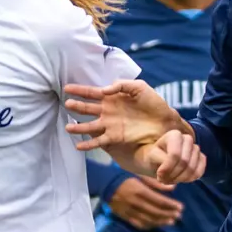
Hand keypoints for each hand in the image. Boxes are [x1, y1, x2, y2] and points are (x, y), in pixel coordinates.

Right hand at [65, 79, 184, 148]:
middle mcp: (108, 111)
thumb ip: (122, 85)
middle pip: (87, 109)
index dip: (80, 90)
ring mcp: (110, 125)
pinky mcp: (115, 137)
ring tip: (68, 127)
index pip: (92, 93)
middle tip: (67, 104)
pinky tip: (78, 146)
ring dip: (78, 127)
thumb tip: (104, 90)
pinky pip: (99, 141)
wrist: (165, 121)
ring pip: (89, 126)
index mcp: (112, 98)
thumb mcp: (139, 87)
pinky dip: (88, 145)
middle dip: (76, 106)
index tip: (67, 88)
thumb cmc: (153, 102)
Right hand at [107, 177, 183, 229]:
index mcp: (141, 191)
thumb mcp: (141, 176)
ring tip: (171, 222)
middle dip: (169, 214)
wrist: (106, 185)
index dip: (171, 205)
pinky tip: (157, 225)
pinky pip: (139, 224)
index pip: (160, 201)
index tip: (181, 207)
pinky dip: (150, 226)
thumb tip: (173, 188)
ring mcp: (130, 211)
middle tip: (178, 216)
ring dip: (162, 222)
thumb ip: (157, 183)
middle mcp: (136, 203)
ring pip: (149, 220)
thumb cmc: (126, 178)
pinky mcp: (125, 217)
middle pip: (156, 212)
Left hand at [135, 129, 205, 184]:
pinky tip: (179, 179)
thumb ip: (159, 159)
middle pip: (184, 163)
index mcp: (174, 135)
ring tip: (169, 179)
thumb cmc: (152, 157)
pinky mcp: (201, 158)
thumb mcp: (150, 157)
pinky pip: (199, 172)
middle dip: (173, 176)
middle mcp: (188, 139)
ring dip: (179, 179)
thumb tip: (167, 169)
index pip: (175, 155)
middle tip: (163, 180)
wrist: (157, 161)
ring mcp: (196, 148)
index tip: (159, 176)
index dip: (167, 169)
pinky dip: (189, 180)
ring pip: (192, 169)